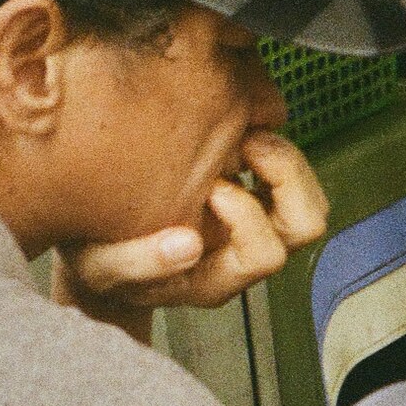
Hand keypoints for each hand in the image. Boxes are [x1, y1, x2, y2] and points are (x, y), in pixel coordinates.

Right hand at [62, 130, 327, 318]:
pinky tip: (233, 127)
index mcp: (217, 279)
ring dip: (283, 155)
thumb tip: (188, 245)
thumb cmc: (99, 258)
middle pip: (306, 223)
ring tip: (242, 132)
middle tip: (245, 144)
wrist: (98, 244)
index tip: (207, 188)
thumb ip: (138, 263)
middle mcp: (245, 254)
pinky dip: (269, 141)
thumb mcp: (101, 267)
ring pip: (307, 193)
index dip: (247, 216)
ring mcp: (255, 223)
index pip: (265, 255)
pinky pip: (286, 167)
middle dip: (286, 176)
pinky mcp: (251, 191)